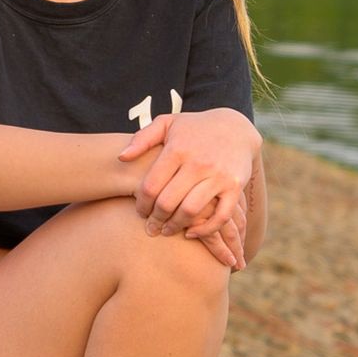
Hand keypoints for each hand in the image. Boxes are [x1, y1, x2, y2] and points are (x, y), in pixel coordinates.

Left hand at [119, 108, 261, 243]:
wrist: (236, 127)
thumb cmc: (194, 128)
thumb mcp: (167, 124)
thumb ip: (142, 138)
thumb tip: (121, 157)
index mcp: (177, 149)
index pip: (151, 185)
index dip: (142, 204)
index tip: (140, 211)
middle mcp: (198, 163)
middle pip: (168, 202)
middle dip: (155, 219)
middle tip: (150, 227)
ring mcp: (218, 176)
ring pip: (191, 210)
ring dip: (176, 226)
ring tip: (167, 230)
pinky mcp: (235, 187)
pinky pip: (220, 216)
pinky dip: (205, 230)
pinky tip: (192, 233)